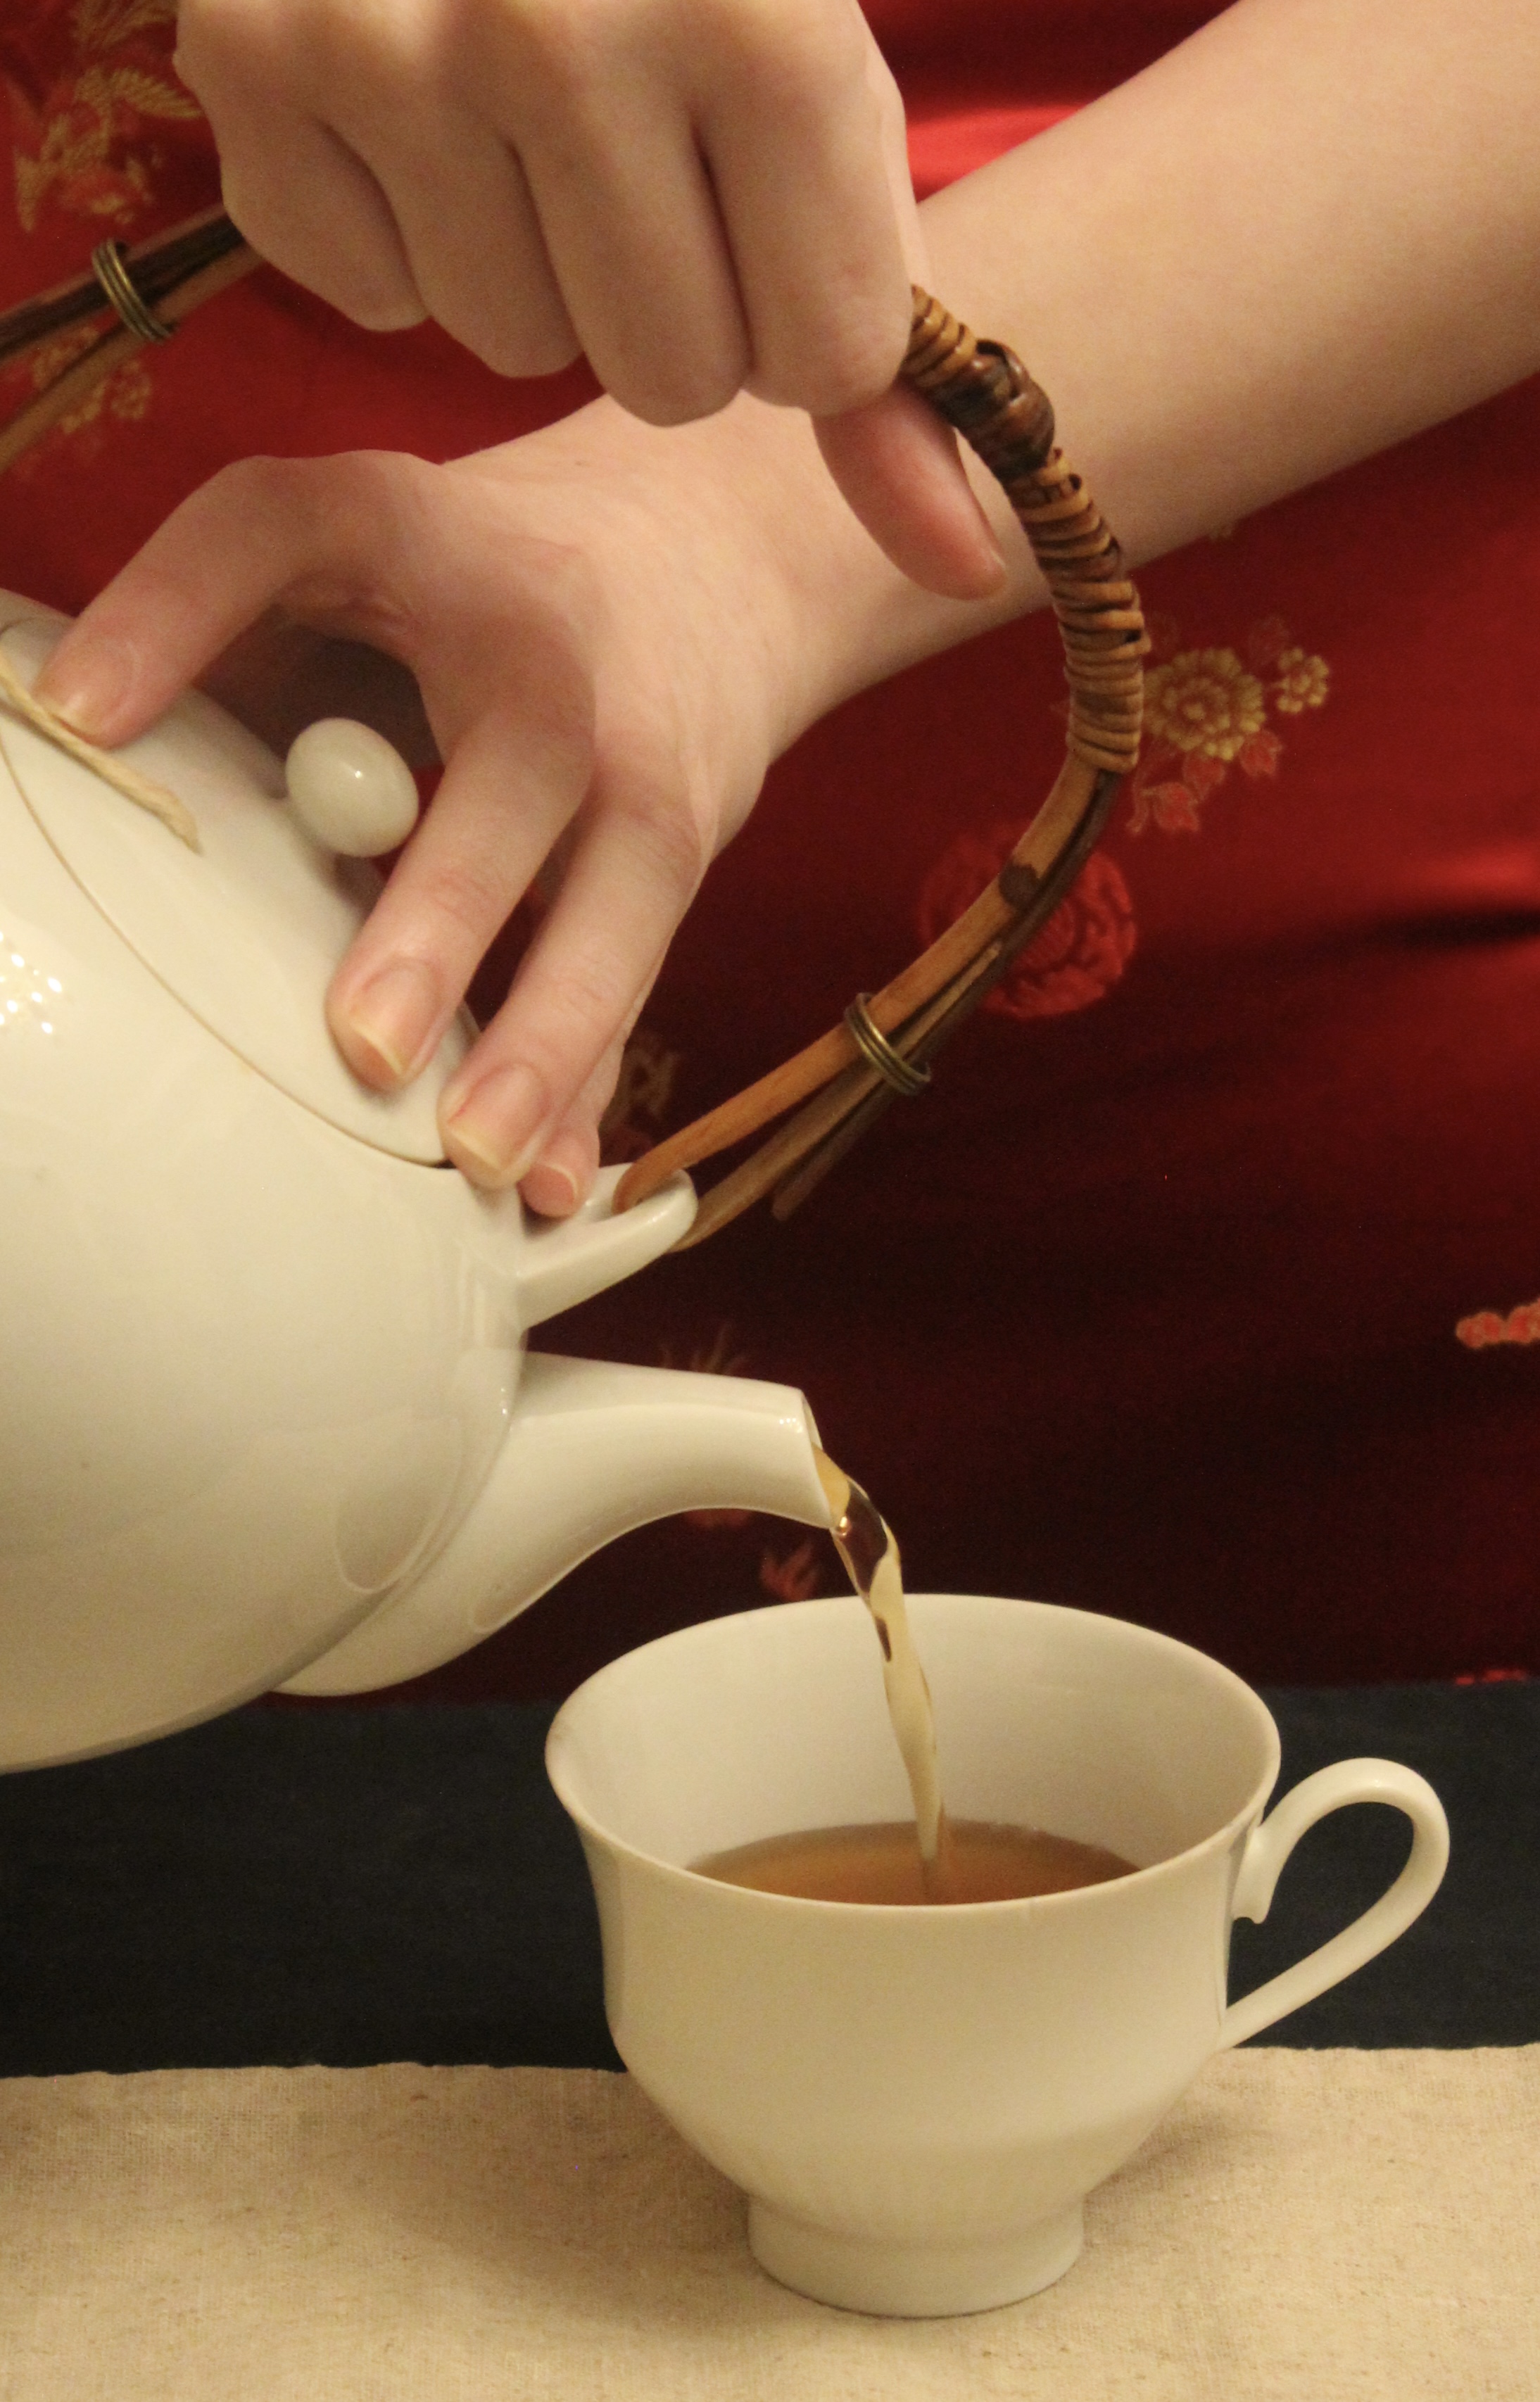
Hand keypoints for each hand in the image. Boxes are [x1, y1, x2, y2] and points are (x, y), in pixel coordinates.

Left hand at [33, 395, 987, 1208]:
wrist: (697, 559)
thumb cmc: (460, 589)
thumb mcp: (338, 557)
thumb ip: (218, 633)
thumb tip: (70, 751)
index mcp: (409, 540)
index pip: (282, 531)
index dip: (175, 608)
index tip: (73, 712)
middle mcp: (543, 654)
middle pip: (516, 769)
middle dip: (450, 912)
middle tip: (367, 1041)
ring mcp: (634, 766)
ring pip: (612, 909)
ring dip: (548, 1041)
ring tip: (475, 1154)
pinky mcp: (681, 859)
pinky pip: (638, 989)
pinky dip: (595, 1094)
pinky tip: (550, 1185)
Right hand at [171, 0, 1004, 597]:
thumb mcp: (822, 107)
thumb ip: (890, 352)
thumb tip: (965, 566)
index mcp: (757, 21)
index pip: (818, 365)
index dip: (802, 311)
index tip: (766, 196)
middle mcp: (560, 30)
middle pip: (666, 379)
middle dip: (670, 302)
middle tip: (634, 153)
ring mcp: (387, 44)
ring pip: (513, 347)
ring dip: (532, 268)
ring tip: (518, 115)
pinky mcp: (253, 64)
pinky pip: (370, 297)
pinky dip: (397, 231)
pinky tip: (412, 111)